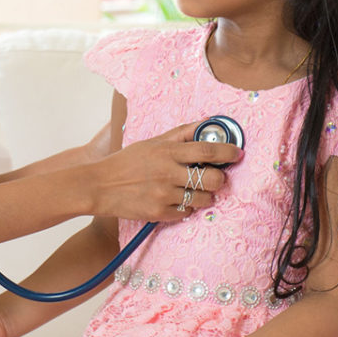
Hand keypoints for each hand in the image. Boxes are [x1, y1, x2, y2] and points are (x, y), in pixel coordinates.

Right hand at [86, 123, 239, 221]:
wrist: (99, 185)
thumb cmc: (126, 162)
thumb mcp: (152, 142)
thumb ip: (180, 135)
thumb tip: (205, 123)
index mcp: (167, 152)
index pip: (206, 149)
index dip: (227, 151)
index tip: (237, 153)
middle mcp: (168, 173)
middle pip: (212, 179)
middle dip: (220, 179)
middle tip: (216, 178)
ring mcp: (164, 195)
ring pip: (203, 199)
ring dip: (205, 196)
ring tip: (195, 191)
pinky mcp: (159, 213)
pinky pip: (186, 213)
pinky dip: (186, 208)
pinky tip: (176, 201)